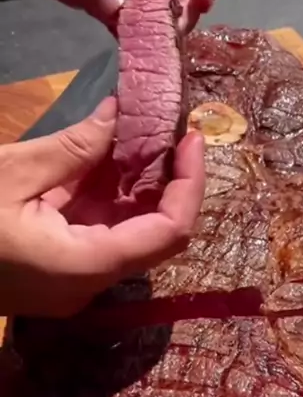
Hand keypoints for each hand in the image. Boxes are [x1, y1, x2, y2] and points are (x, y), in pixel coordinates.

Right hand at [0, 97, 204, 317]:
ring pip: (129, 230)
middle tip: (172, 128)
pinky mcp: (60, 267)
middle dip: (169, 179)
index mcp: (85, 265)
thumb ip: (73, 147)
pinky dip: (110, 194)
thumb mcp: (10, 174)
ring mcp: (75, 279)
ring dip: (140, 183)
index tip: (191, 138)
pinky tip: (110, 155)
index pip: (169, 232)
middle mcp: (91, 281)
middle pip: (156, 232)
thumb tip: (119, 114)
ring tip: (145, 132)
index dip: (190, 184)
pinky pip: (101, 230)